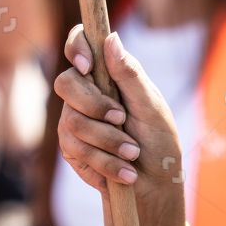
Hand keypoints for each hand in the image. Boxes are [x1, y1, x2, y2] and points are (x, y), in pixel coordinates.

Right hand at [55, 25, 185, 225]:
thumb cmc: (159, 142)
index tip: (87, 66)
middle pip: (66, 83)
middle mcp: (86, 93)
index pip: (79, 45)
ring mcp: (74, 120)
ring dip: (107, 140)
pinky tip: (125, 172)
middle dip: (94, 105)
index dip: (76, 48)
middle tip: (122, 119)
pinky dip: (105, 161)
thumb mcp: (152, 107)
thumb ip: (130, 74)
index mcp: (107, 74)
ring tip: (132, 153)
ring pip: (72, 121)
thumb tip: (111, 38)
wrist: (156, 187)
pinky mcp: (71, 149)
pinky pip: (76, 149)